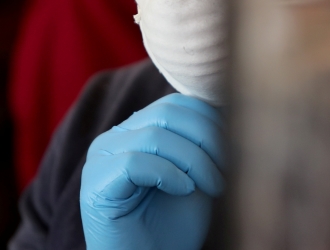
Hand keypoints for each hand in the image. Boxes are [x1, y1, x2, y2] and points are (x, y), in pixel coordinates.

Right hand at [80, 93, 224, 249]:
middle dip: (207, 140)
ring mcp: (101, 158)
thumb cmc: (174, 227)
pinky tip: (184, 190)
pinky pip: (135, 162)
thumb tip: (228, 107)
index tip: (234, 151)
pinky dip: (168, 174)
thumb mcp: (197, 176)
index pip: (175, 103)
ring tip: (213, 186)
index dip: (210, 121)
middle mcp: (114, 138)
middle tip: (225, 172)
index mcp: (136, 130)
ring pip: (155, 135)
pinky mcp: (96, 183)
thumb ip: (203, 143)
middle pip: (167, 113)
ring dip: (195, 161)